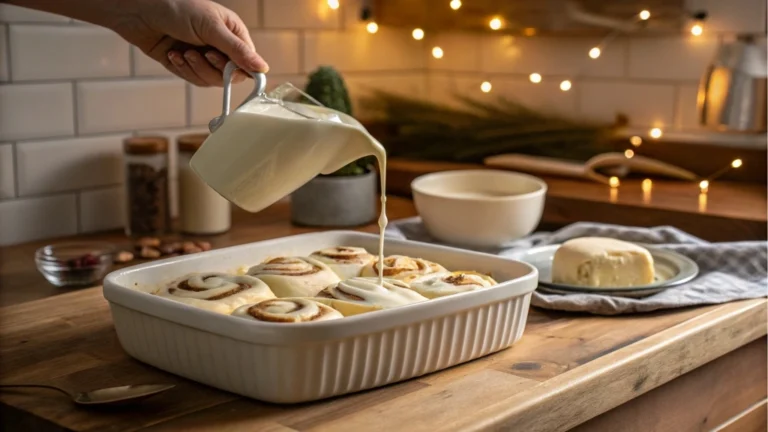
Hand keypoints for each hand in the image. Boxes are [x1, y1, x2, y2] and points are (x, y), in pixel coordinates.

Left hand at [112, 0, 268, 85]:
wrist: (138, 10)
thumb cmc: (176, 8)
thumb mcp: (211, 27)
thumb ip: (237, 50)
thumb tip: (263, 68)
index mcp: (232, 32)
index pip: (247, 62)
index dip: (239, 69)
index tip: (228, 70)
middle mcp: (220, 45)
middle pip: (229, 75)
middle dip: (212, 68)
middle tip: (200, 54)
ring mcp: (203, 55)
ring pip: (210, 80)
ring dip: (195, 69)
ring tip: (182, 52)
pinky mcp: (186, 64)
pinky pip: (192, 78)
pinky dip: (182, 69)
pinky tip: (173, 54)